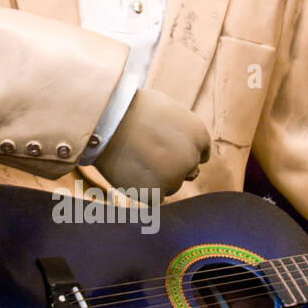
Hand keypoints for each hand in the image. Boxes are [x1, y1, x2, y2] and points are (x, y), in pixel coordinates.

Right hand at [94, 88, 209, 197]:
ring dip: (157, 180)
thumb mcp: (168, 109)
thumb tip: (183, 141)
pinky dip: (143, 191)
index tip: (167, 151)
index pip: (201, 155)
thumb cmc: (132, 108)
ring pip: (171, 186)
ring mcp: (174, 177)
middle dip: (172, 167)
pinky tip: (130, 173)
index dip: (183, 153)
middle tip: (148, 156)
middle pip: (188, 172)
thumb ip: (181, 129)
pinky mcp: (155, 193)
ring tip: (135, 161)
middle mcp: (191, 157)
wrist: (107, 118)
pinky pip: (155, 199)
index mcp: (199, 134)